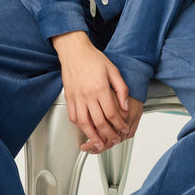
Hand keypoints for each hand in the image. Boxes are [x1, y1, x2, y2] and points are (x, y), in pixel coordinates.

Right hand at [51, 31, 131, 153]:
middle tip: (114, 140)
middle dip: (108, 135)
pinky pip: (73, 116)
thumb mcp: (113, 70)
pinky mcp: (69, 97)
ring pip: (84, 123)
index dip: (119, 124)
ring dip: (92, 136)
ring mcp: (77, 97)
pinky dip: (79, 126)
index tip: (123, 129)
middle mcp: (87, 94)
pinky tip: (85, 129)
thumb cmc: (93, 58)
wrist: (74, 50)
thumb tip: (126, 106)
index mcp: (100, 88)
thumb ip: (121, 89)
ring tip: (98, 143)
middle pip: (99, 122)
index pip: (112, 113)